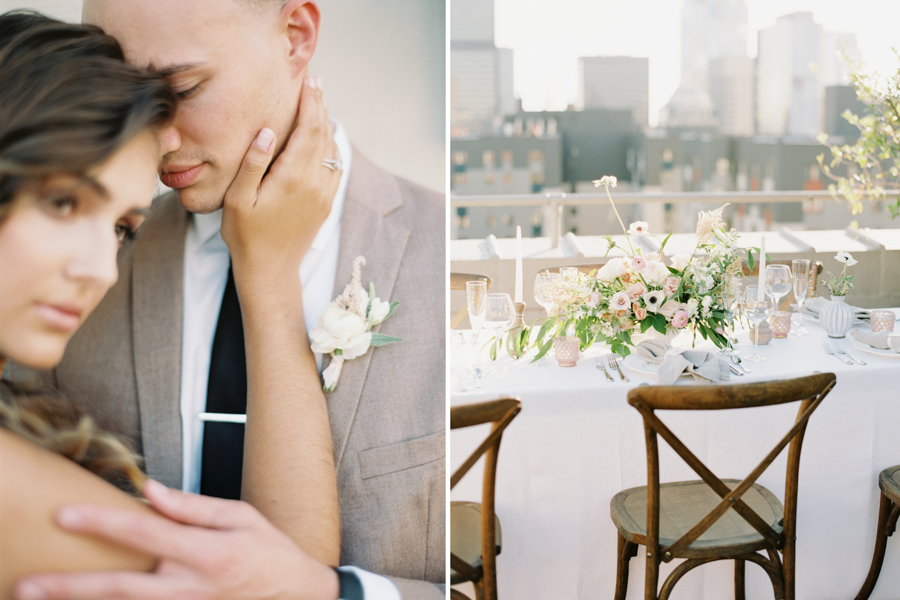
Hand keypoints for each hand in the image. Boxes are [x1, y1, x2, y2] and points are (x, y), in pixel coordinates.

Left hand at [14, 480, 338, 599]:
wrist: (299, 599)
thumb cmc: (272, 554)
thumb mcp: (242, 518)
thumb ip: (192, 507)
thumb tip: (150, 490)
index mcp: (205, 553)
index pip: (143, 533)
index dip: (101, 522)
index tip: (64, 514)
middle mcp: (189, 587)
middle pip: (118, 588)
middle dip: (69, 587)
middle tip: (27, 585)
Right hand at [221, 77, 340, 284]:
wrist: (271, 270)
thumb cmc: (246, 236)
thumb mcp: (238, 199)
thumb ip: (252, 163)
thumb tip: (266, 131)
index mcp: (293, 177)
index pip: (308, 129)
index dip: (310, 103)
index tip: (308, 81)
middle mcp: (315, 183)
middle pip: (324, 134)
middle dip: (320, 106)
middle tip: (315, 83)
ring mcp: (324, 194)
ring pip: (333, 149)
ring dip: (327, 124)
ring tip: (319, 104)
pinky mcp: (326, 203)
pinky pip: (335, 167)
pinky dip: (331, 146)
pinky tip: (324, 138)